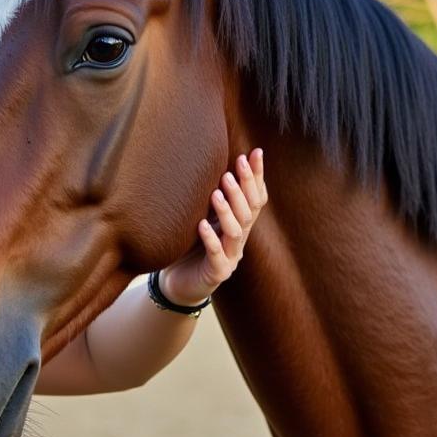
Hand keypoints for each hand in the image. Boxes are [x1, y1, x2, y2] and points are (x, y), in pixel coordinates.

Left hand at [160, 149, 268, 306]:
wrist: (179, 283)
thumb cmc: (190, 247)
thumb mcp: (203, 217)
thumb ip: (213, 196)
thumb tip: (215, 162)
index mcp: (240, 224)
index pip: (256, 197)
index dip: (257, 176)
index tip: (254, 153)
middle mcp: (239, 240)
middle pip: (249, 211)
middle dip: (244, 188)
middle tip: (234, 167)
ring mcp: (230, 258)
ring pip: (236, 232)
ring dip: (227, 210)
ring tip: (216, 191)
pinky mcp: (217, 273)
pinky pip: (216, 256)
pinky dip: (210, 239)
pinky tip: (201, 225)